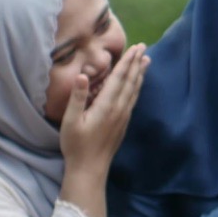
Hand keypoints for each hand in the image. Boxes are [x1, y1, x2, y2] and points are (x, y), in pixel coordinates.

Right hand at [57, 45, 147, 216]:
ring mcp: (123, 117)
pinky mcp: (123, 124)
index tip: (135, 48)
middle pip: (130, 82)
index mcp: (106, 106)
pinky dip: (136, 88)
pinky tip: (137, 84)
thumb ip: (77, 97)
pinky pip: (133, 100)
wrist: (90, 169)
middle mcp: (118, 109)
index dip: (127, 62)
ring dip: (140, 74)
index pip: (119, 79)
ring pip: (134, 90)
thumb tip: (82, 75)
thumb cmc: (76, 145)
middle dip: (137, 63)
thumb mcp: (70, 120)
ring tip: (147, 61)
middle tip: (144, 48)